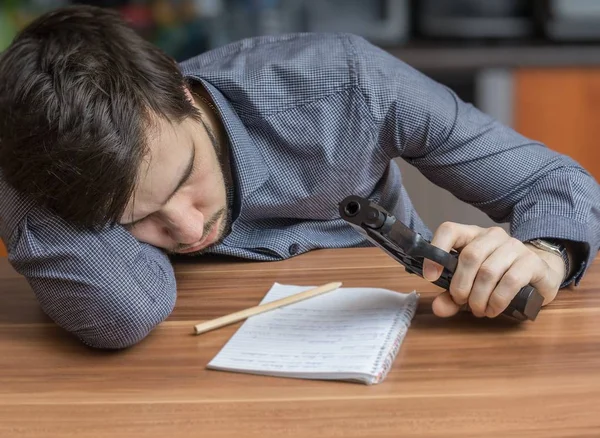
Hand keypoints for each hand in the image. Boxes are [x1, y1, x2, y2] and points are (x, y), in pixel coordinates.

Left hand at [422, 222, 564, 317]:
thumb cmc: (497, 279)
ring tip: (478, 309)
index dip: (437, 249)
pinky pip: (511, 281)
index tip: (430, 276)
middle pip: (470, 256)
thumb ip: (452, 296)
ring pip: (488, 271)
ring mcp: (515, 246)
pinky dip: (497, 300)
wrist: (539, 275)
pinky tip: (493, 310)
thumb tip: (438, 308)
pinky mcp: (532, 262)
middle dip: (461, 286)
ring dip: (478, 297)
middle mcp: (493, 236)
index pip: (450, 230)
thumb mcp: (471, 287)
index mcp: (472, 235)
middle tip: (461, 302)